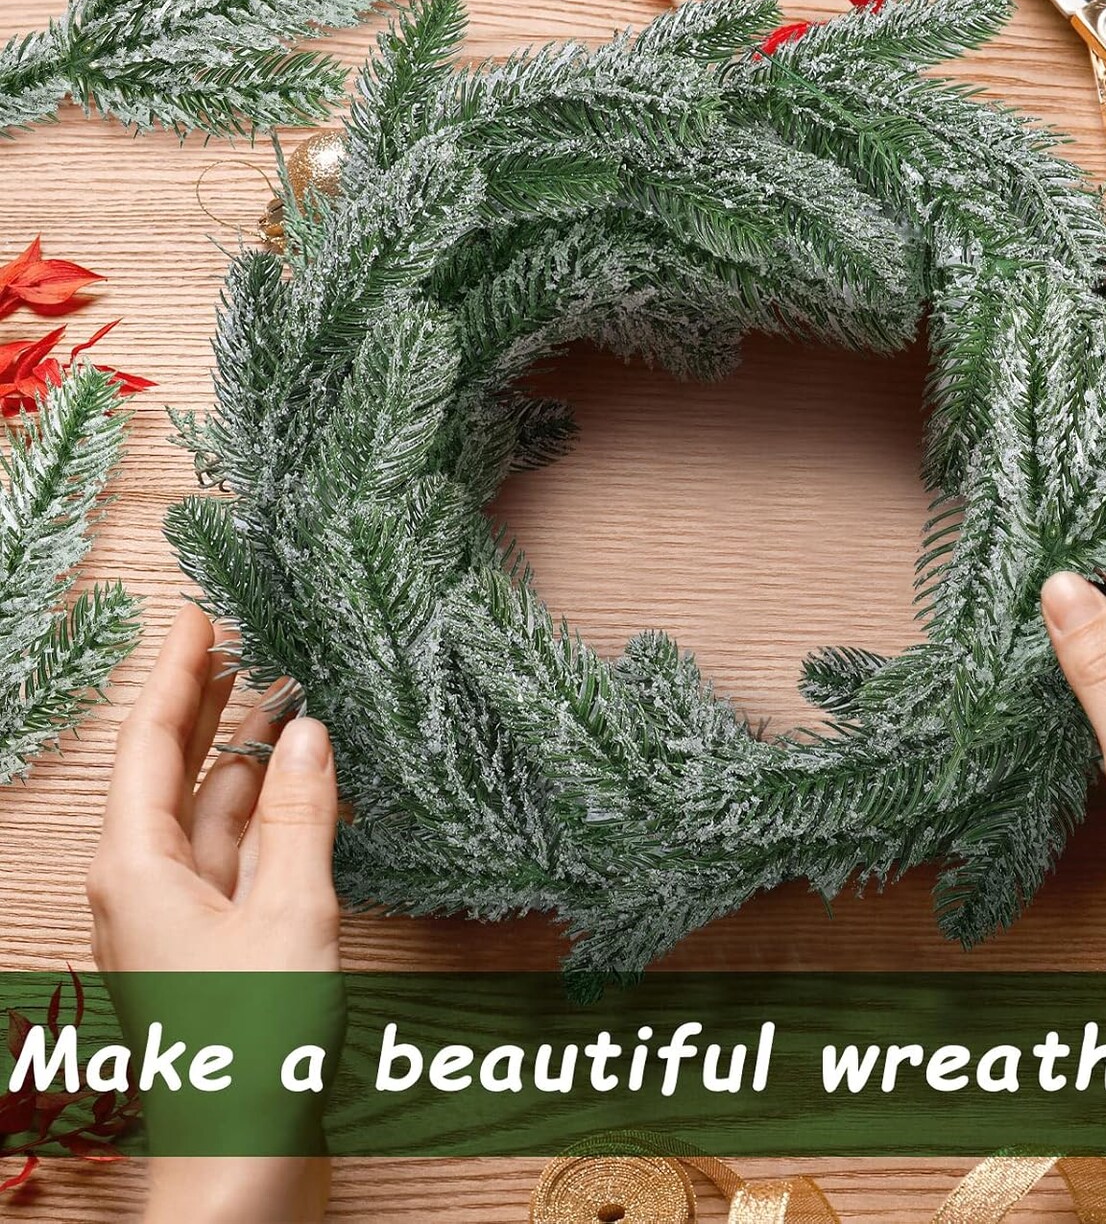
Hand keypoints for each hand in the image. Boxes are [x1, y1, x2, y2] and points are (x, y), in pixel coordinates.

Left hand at [87, 603, 340, 1222]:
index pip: (150, 742)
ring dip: (250, 755)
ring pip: (212, 808)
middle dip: (207, 703)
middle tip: (243, 638)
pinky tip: (309, 783)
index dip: (177, 672)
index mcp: (135, 866)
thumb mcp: (289, 911)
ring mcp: (180, 912)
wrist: (242, 1154)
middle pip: (173, 768)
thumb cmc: (253, 1043)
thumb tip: (307, 730)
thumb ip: (300, 815)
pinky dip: (272, 811)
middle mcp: (145, 881)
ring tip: (289, 697)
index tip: (200, 612)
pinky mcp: (217, 939)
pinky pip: (239, 850)